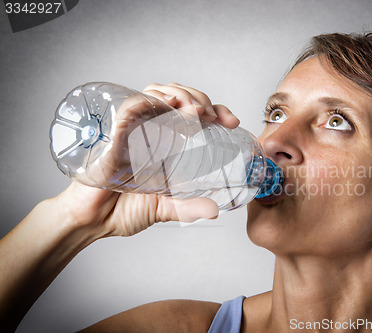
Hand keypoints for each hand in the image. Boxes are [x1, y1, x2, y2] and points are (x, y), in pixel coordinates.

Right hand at [56, 83, 239, 237]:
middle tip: (213, 116)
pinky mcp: (114, 133)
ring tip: (196, 110)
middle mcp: (151, 131)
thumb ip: (188, 208)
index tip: (231, 121)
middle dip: (200, 98)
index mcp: (167, 143)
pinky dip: (149, 101)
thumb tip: (213, 211)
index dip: (216, 111)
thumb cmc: (123, 211)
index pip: (194, 114)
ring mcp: (133, 129)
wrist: (92, 221)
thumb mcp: (165, 208)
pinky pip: (129, 107)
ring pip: (156, 93)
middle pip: (177, 96)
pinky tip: (169, 105)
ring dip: (180, 94)